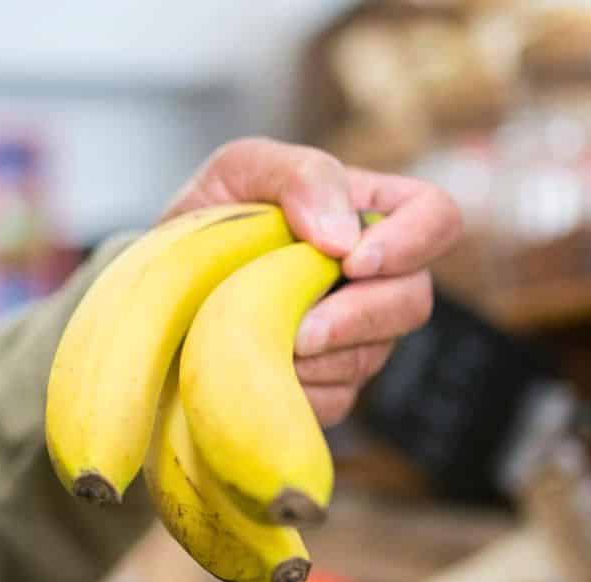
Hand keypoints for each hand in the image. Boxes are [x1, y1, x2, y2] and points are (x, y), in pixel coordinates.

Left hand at [164, 137, 461, 424]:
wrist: (156, 293)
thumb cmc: (205, 223)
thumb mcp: (239, 171)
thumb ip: (299, 176)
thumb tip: (344, 237)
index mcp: (367, 214)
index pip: (435, 217)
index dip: (412, 242)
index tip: (353, 261)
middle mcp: (374, 280)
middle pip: (414, 301)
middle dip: (359, 318)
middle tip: (302, 329)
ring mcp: (355, 340)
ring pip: (372, 358)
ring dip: (316, 358)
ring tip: (261, 343)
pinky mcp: (326, 389)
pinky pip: (333, 401)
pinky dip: (294, 391)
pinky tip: (257, 374)